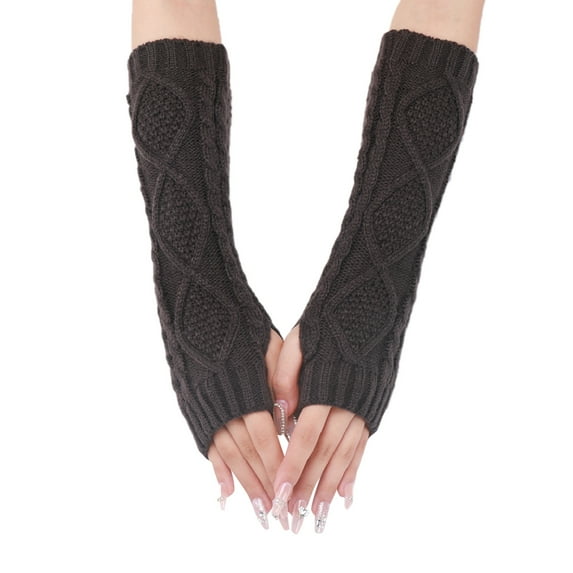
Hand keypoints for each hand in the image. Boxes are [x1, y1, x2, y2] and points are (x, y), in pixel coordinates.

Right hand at [207, 329, 284, 528]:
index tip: (289, 488)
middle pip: (249, 453)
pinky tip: (227, 492)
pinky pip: (210, 447)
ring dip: (246, 485)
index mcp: (248, 391)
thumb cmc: (242, 328)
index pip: (265, 438)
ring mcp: (210, 412)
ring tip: (259, 510)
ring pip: (230, 456)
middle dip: (265, 484)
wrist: (200, 315)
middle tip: (279, 514)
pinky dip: (218, 471)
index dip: (277, 464)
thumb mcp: (269, 347)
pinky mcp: (198, 414)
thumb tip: (290, 415)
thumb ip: (280, 380)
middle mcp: (227, 407)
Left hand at [270, 326, 368, 533]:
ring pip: (345, 456)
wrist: (367, 310)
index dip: (293, 465)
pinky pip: (362, 446)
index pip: (306, 436)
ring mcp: (361, 409)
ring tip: (319, 514)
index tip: (281, 492)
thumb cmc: (327, 326)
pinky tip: (347, 494)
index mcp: (324, 389)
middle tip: (295, 516)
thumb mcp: (299, 343)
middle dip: (309, 486)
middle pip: (325, 453)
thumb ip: (286, 377)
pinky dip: (354, 471)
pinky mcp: (370, 410)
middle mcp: (346, 405)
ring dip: (331, 487)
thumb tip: (280, 414)